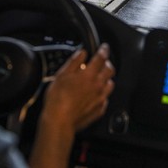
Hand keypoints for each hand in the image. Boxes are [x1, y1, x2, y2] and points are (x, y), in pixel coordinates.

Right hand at [28, 43, 114, 167]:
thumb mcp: (62, 74)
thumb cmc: (58, 98)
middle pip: (110, 70)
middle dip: (107, 63)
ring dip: (106, 78)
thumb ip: (74, 61)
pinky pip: (105, 98)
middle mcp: (98, 85)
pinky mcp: (99, 109)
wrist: (59, 120)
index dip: (104, 50)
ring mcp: (100, 98)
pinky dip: (102, 93)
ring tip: (99, 78)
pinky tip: (95, 94)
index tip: (104, 47)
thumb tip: (82, 53)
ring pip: (110, 84)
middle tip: (102, 62)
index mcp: (89, 75)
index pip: (101, 57)